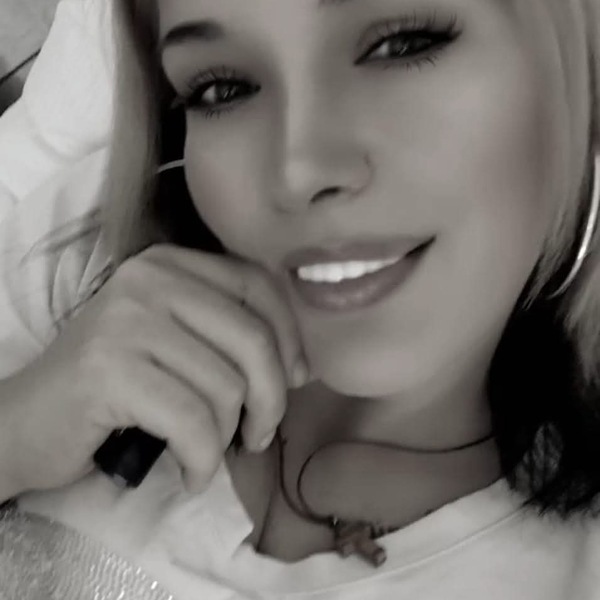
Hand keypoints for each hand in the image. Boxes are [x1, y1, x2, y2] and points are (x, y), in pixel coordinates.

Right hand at [0, 244, 309, 499]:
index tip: (297, 380)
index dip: (290, 337)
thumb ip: (230, 337)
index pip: (258, 286)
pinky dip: (203, 460)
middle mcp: (149, 279)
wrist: (28, 419)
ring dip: (228, 436)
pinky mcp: (108, 369)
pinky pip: (192, 422)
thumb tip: (301, 368)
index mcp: (170, 264)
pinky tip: (192, 473)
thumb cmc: (116, 385)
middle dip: (271, 399)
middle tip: (258, 433)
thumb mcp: (177, 343)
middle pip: (252, 340)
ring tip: (208, 452)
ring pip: (226, 388)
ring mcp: (126, 320)